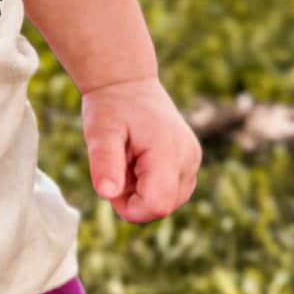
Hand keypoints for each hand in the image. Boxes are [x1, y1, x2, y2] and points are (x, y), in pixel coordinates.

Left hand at [81, 77, 201, 223]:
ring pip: (167, 203)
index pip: (157, 205)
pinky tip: (140, 163)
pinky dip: (151, 186)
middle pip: (162, 208)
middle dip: (133, 199)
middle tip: (119, 165)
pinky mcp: (190, 163)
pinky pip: (171, 192)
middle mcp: (188, 160)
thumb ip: (104, 163)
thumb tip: (107, 194)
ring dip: (142, 193)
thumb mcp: (100, 132)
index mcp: (168, 152)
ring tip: (130, 161)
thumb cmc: (112, 107)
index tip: (112, 182)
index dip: (129, 207)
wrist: (128, 84)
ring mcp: (193, 162)